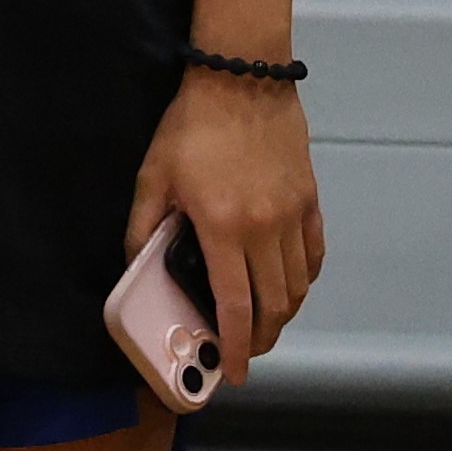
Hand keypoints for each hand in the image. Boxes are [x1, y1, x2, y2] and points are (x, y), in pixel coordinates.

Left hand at [125, 72, 324, 385]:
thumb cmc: (192, 125)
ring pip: (297, 286)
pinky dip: (303, 280)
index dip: (235, 347)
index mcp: (223, 227)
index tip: (232, 371)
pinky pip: (313, 255)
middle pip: (273, 306)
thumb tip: (137, 268)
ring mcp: (293, 215)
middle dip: (259, 340)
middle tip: (244, 352)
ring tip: (262, 324)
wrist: (241, 79)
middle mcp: (265, 229)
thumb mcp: (153, 176)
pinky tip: (288, 286)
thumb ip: (143, 228)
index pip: (236, 306)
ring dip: (282, 315)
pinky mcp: (309, 200)